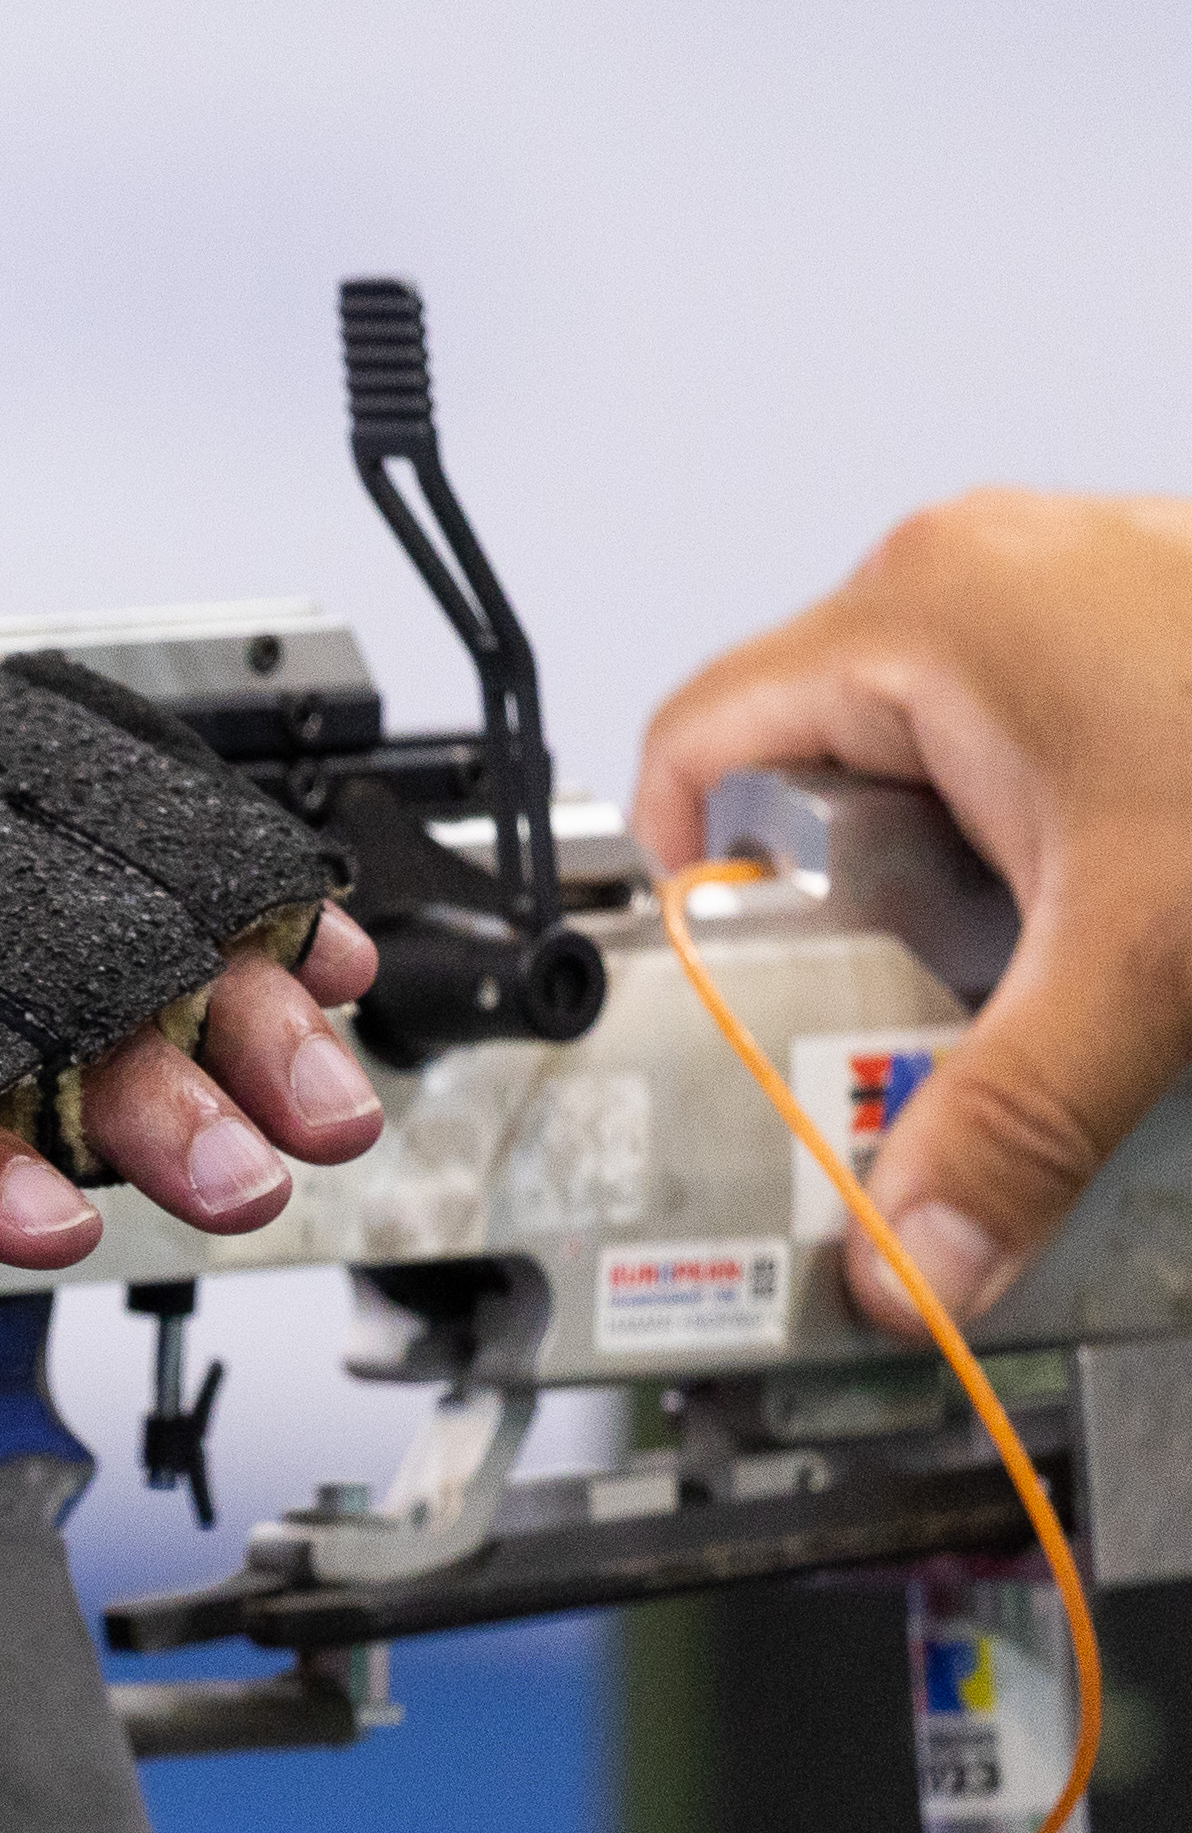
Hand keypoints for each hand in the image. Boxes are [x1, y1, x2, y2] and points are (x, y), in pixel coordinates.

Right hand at [633, 491, 1191, 1332]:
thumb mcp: (1143, 962)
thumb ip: (1013, 1124)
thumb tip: (910, 1256)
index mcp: (917, 614)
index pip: (694, 748)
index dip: (689, 882)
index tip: (738, 989)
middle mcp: (971, 576)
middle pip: (814, 772)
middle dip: (857, 913)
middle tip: (910, 1012)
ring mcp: (1060, 587)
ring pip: (928, 768)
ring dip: (960, 887)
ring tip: (1032, 966)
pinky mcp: (1133, 625)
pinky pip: (1024, 745)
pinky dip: (1043, 845)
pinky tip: (1111, 909)